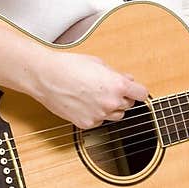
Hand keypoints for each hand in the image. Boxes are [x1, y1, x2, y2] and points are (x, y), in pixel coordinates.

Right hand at [32, 48, 147, 129]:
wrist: (46, 77)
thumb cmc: (69, 66)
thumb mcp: (99, 64)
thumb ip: (116, 75)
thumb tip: (128, 80)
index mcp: (117, 85)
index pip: (142, 94)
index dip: (138, 91)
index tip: (134, 90)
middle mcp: (111, 102)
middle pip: (129, 105)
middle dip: (122, 98)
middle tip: (107, 89)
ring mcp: (99, 115)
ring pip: (116, 116)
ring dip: (111, 108)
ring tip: (95, 96)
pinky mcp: (87, 123)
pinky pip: (99, 121)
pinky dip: (95, 114)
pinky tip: (84, 103)